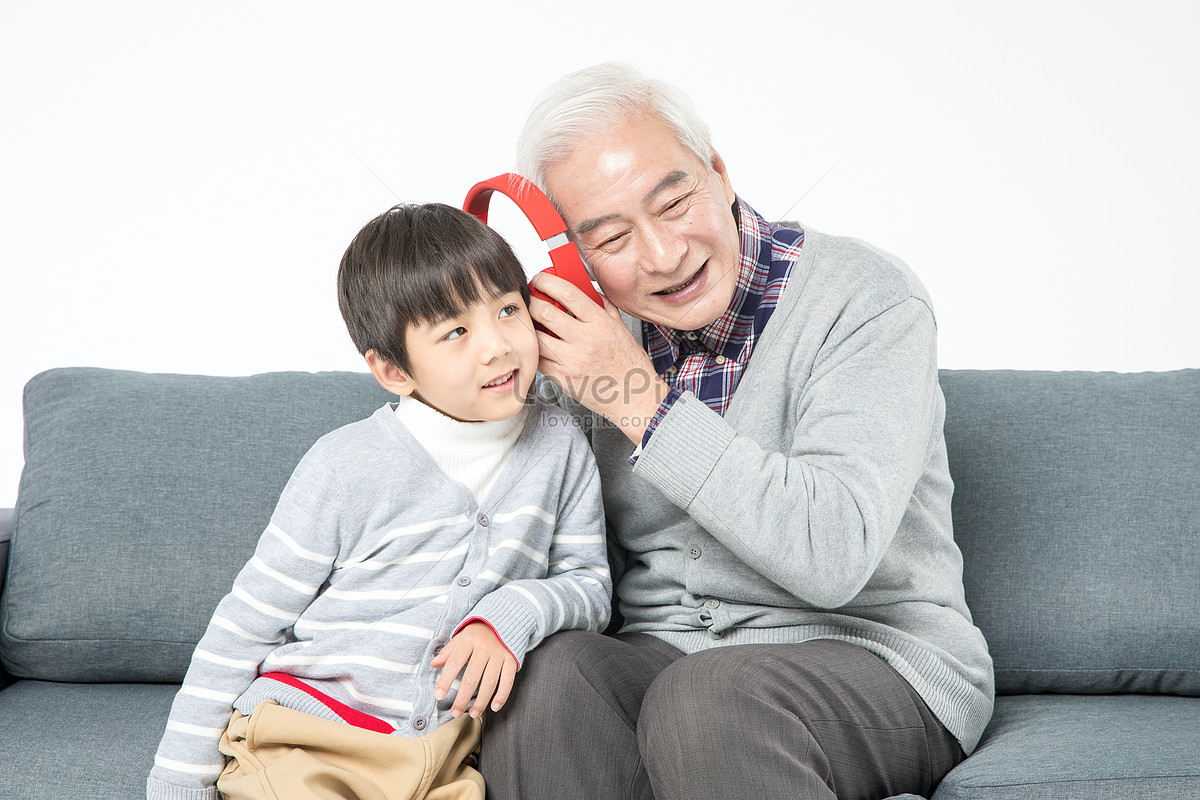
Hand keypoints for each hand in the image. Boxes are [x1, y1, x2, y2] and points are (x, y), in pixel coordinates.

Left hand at [430, 621, 516, 718]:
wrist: (503, 620)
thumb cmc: (477, 633)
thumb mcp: (461, 637)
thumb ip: (448, 651)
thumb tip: (433, 664)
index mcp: (468, 640)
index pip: (454, 663)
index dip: (445, 680)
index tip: (438, 696)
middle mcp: (484, 647)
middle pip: (472, 677)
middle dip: (463, 698)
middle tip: (455, 713)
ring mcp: (499, 654)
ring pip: (490, 682)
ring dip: (481, 701)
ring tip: (473, 714)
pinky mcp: (511, 660)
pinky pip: (508, 680)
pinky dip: (502, 695)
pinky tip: (494, 707)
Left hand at [531, 272, 670, 443]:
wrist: (634, 397)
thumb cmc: (630, 365)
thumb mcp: (622, 329)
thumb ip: (605, 308)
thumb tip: (589, 291)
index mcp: (600, 323)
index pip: (567, 293)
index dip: (547, 282)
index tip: (540, 279)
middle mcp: (585, 340)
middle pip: (544, 312)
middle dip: (532, 302)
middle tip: (530, 301)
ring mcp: (572, 360)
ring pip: (537, 337)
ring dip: (530, 328)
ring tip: (532, 324)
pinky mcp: (563, 378)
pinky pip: (539, 360)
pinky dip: (536, 351)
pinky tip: (540, 347)